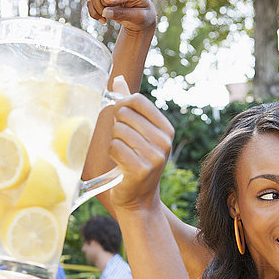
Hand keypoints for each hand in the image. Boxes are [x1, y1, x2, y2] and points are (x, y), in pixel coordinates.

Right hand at [87, 0, 156, 31]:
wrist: (139, 18)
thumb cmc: (142, 15)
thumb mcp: (139, 18)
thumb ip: (124, 14)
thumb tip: (105, 12)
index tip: (107, 1)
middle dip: (104, 1)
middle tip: (111, 13)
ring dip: (98, 8)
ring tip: (106, 19)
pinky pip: (90, 3)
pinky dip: (94, 14)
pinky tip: (103, 21)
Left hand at [108, 79, 173, 212]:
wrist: (138, 199)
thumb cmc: (135, 162)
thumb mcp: (138, 133)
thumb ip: (129, 105)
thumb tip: (118, 79)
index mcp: (166, 129)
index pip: (136, 100)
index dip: (121, 106)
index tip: (121, 121)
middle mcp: (164, 141)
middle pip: (124, 114)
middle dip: (117, 128)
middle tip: (125, 145)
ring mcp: (155, 156)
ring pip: (118, 132)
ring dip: (114, 143)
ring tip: (124, 156)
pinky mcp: (141, 169)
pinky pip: (114, 148)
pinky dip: (112, 156)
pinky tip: (121, 165)